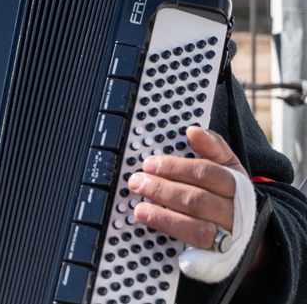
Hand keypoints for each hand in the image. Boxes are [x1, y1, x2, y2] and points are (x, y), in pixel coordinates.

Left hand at [128, 126, 244, 248]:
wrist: (248, 228)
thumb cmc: (227, 190)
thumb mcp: (226, 165)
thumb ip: (212, 146)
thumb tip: (194, 130)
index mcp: (234, 184)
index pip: (206, 173)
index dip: (176, 167)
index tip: (149, 163)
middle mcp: (232, 211)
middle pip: (197, 200)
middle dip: (163, 190)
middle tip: (137, 182)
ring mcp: (226, 235)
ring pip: (198, 229)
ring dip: (165, 218)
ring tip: (139, 209)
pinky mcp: (216, 256)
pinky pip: (198, 253)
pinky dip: (182, 247)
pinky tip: (161, 236)